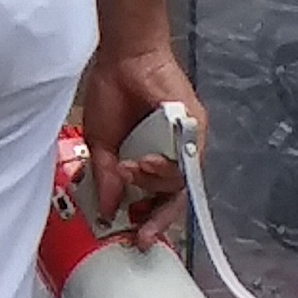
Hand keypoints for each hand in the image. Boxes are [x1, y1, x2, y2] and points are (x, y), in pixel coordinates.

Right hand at [73, 42, 204, 233]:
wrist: (123, 60)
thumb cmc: (111, 95)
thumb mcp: (101, 144)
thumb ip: (106, 178)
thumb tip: (106, 209)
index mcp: (148, 162)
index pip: (154, 200)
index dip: (147, 221)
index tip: (135, 238)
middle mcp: (171, 157)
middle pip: (173, 199)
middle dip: (159, 218)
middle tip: (144, 232)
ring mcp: (186, 146)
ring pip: (179, 183)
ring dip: (152, 183)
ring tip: (130, 168)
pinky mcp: (197, 131)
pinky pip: (188, 162)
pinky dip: (167, 168)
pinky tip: (146, 161)